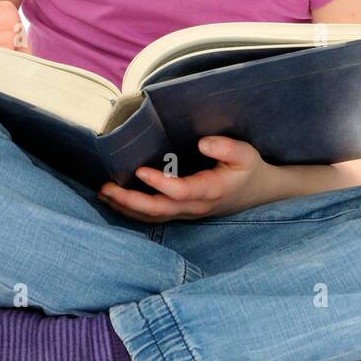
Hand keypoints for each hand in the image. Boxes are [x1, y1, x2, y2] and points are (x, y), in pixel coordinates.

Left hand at [97, 135, 273, 220]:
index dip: (159, 183)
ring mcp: (187, 213)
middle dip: (130, 200)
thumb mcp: (246, 154)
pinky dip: (132, 211)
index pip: (181, 191)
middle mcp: (196, 206)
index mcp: (211, 190)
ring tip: (103, 192)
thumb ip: (226, 148)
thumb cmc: (249, 170)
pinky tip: (115, 200)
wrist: (257, 192)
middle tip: (106, 187)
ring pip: (153, 217)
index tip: (139, 169)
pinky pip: (154, 217)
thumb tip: (203, 143)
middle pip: (159, 210)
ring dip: (126, 207)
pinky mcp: (181, 213)